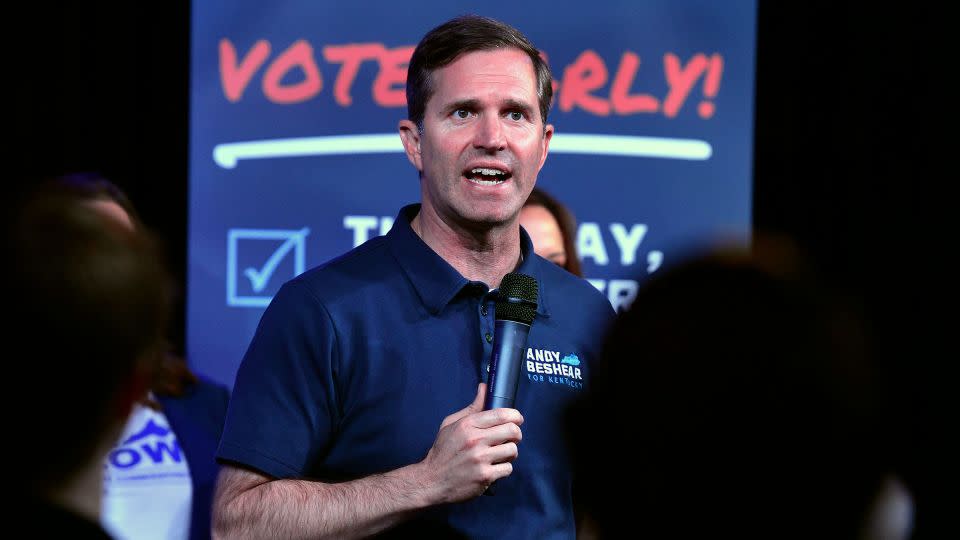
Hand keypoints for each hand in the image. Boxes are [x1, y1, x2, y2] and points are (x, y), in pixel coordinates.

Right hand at [418, 383, 522, 502]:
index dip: (515, 416)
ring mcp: (480, 459)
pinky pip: (508, 468)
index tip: (517, 419)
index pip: (501, 414)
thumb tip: (484, 388)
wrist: (431, 481)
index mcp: (467, 425)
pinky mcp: (484, 476)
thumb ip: (472, 407)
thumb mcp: (451, 424)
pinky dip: (503, 469)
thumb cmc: (442, 452)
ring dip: (510, 453)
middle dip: (516, 434)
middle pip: (512, 431)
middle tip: (511, 438)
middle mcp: (475, 440)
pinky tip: (494, 468)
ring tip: (500, 454)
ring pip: (512, 450)